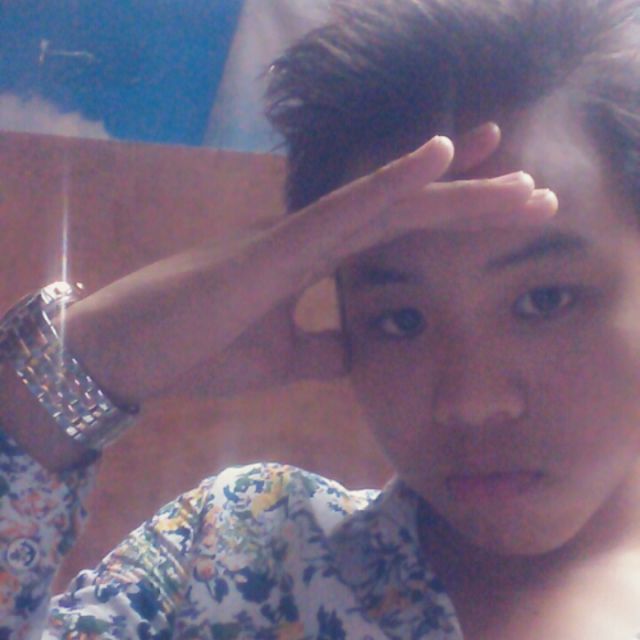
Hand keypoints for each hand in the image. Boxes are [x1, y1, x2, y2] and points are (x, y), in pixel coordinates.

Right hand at [168, 122, 557, 396]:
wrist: (128, 354)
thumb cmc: (196, 349)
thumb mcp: (280, 357)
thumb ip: (321, 347)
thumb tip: (357, 349)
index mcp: (310, 259)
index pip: (392, 230)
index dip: (445, 212)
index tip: (498, 201)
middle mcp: (308, 235)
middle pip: (402, 210)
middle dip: (470, 196)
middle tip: (533, 183)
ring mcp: (290, 237)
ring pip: (385, 204)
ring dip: (453, 188)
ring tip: (518, 172)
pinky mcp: (271, 252)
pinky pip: (340, 213)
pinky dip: (389, 184)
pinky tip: (437, 156)